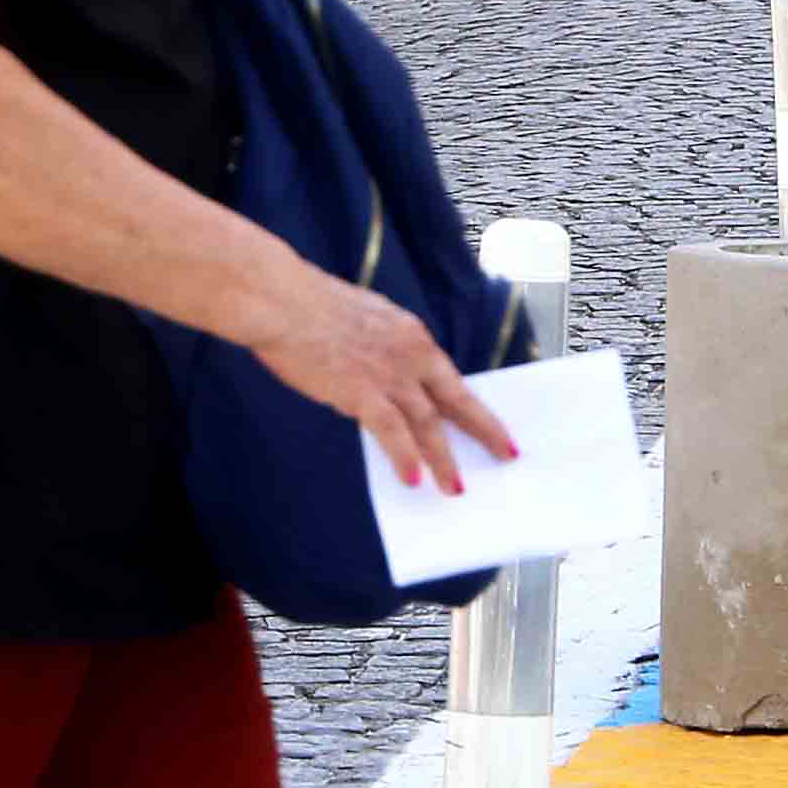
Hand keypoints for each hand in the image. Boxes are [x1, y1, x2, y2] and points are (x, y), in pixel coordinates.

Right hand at [250, 264, 516, 494]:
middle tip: (506, 454)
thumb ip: (385, 350)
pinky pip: (390, 431)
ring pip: (428, 424)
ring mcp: (388, 375)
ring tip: (456, 487)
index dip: (475, 406)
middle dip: (484, 431)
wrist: (281, 300)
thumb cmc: (311, 306)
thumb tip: (390, 377)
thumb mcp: (367, 321)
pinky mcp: (360, 391)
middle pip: (457, 401)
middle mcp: (410, 356)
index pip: (451, 379)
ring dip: (443, 459)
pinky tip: (413, 479)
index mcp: (412, 336)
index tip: (492, 425)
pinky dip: (404, 456)